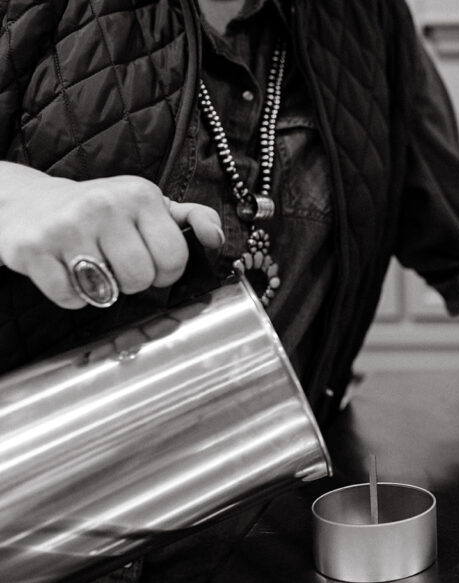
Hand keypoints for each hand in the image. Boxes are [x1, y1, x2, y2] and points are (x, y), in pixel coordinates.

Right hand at [0, 169, 223, 308]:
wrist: (28, 202)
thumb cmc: (102, 211)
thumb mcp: (149, 205)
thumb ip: (193, 218)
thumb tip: (216, 238)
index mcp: (140, 194)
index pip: (175, 257)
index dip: (168, 271)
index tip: (154, 263)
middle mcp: (104, 205)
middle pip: (142, 278)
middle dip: (135, 282)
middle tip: (119, 264)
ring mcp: (66, 227)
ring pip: (108, 291)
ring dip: (105, 290)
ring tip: (95, 266)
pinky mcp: (33, 249)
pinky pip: (71, 299)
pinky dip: (73, 296)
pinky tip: (67, 271)